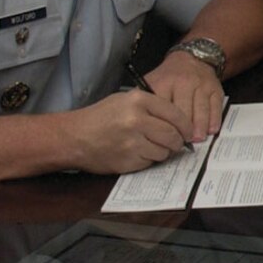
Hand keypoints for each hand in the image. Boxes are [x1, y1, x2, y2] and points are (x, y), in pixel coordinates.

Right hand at [65, 90, 194, 173]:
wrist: (74, 137)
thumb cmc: (100, 117)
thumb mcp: (125, 100)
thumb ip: (152, 107)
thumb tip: (179, 121)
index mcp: (139, 101)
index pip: (176, 114)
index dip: (186, 125)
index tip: (188, 132)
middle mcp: (137, 120)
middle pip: (173, 135)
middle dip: (178, 141)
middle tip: (175, 142)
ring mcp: (132, 142)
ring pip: (164, 151)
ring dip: (163, 151)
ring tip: (151, 146)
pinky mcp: (128, 160)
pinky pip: (150, 162)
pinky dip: (149, 159)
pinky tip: (137, 152)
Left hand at [146, 46, 226, 139]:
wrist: (191, 59)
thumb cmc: (169, 78)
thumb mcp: (152, 83)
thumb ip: (146, 102)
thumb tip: (142, 125)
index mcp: (163, 83)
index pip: (163, 110)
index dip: (163, 127)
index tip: (162, 139)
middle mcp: (183, 82)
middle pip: (183, 112)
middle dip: (182, 131)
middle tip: (180, 143)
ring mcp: (201, 85)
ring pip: (201, 110)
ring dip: (199, 128)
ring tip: (196, 140)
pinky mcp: (215, 88)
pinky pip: (216, 107)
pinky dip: (214, 120)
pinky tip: (210, 131)